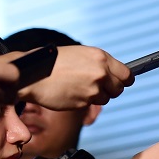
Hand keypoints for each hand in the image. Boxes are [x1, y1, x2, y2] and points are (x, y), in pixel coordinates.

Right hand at [13, 45, 132, 109]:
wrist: (31, 74)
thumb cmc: (53, 62)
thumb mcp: (80, 54)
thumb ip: (99, 64)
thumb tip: (113, 74)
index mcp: (101, 57)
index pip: (127, 74)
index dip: (124, 80)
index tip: (120, 82)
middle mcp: (101, 73)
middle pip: (119, 88)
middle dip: (110, 89)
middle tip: (97, 86)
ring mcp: (93, 88)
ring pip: (106, 98)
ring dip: (96, 96)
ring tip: (78, 87)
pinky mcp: (84, 102)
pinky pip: (90, 104)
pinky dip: (83, 101)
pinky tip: (70, 92)